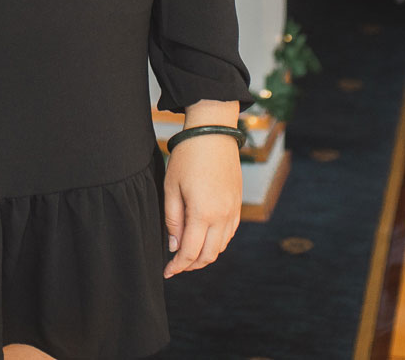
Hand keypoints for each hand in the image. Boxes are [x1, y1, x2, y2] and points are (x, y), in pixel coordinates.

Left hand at [162, 125, 241, 278]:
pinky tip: (204, 238)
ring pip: (221, 247)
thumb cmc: (187, 157)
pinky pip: (229, 233)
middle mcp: (222, 216)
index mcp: (203, 213)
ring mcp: (233, 210)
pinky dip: (216, 242)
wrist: (213, 132)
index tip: (167, 272)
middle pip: (209, 255)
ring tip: (188, 253)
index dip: (178, 266)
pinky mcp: (238, 204)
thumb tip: (175, 246)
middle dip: (192, 265)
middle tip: (176, 265)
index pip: (191, 252)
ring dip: (205, 255)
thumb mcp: (171, 187)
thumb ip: (173, 220)